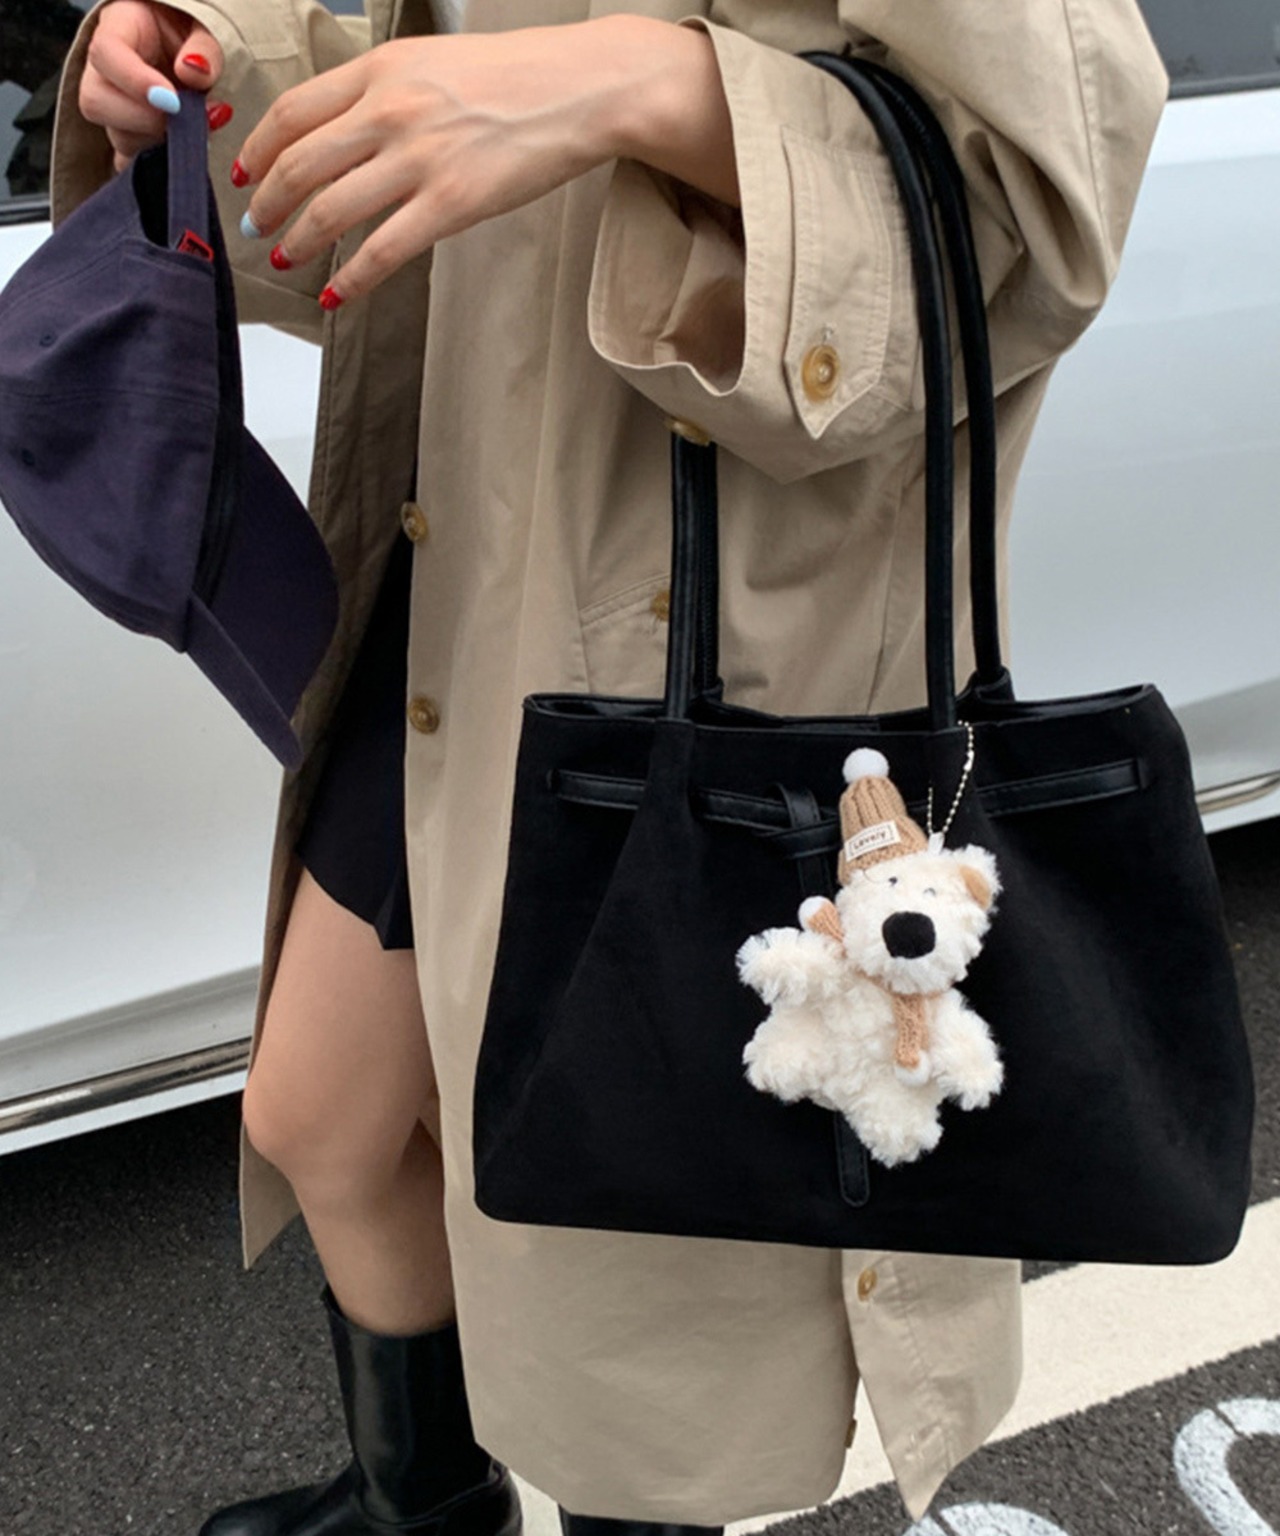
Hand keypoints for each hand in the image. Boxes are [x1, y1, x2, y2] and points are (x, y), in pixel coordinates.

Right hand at [80, 1, 230, 172]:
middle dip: (142, 120)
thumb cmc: (195, 38)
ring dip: (157, 142)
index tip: (171, 101)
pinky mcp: (127, 138)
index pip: (105, 52)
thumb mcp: (206, 30)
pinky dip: (156, 164)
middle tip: (181, 118)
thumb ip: (205, 49)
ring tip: (191, 130)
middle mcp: (104, 70)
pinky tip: (179, 153)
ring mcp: (112, 108)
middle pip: (95, 101)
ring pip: (117, 137)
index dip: (134, 81)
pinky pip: (130, 162)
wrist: (195, 57)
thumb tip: (194, 71)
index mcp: (118, 29)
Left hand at [232, 16, 736, 306]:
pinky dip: (352, 277)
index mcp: (382, 69)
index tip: (246, 173)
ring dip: (300, 240)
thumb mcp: (434, 62)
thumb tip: (346, 129)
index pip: (295, 111)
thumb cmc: (517, 76)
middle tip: (258, 226)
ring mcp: (421, 158)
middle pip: (302, 163)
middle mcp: (391, 109)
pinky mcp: (453, 203)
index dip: (259, 149)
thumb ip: (386, 89)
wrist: (580, 88)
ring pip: (332, 208)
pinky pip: (384, 249)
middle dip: (268, 202)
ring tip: (288, 259)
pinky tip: (337, 292)